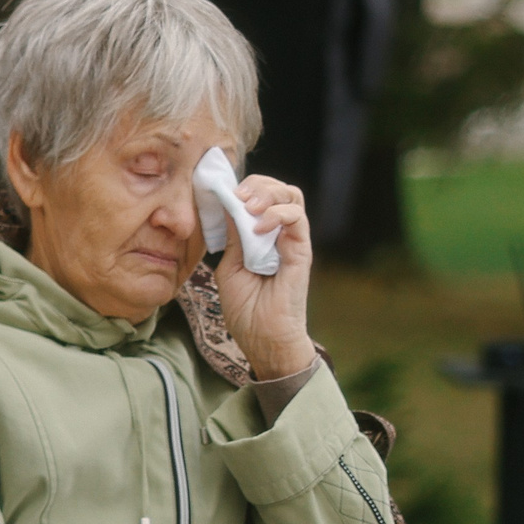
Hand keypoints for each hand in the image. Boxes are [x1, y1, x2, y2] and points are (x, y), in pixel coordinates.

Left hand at [210, 174, 315, 380]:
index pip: (259, 198)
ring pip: (291, 197)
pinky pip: (297, 219)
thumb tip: (227, 206)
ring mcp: (292, 241)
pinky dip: (277, 215)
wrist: (263, 338)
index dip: (243, 189)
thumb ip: (232, 238)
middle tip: (237, 196)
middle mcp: (279, 235)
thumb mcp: (229, 267)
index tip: (222, 193)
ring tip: (248, 206)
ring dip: (268, 194)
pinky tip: (259, 226)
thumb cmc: (246, 309)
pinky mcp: (302, 251)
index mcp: (260, 237)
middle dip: (257, 184)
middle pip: (278, 190)